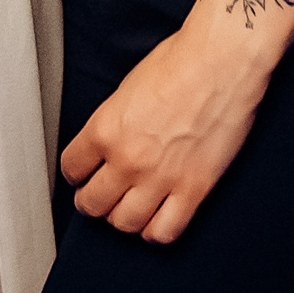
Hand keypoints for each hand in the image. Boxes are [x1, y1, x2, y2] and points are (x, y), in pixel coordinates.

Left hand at [60, 0, 277, 243]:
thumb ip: (112, 124)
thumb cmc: (180, 62)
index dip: (76, 173)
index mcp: (105, 129)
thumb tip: (108, 145)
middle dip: (93, 201)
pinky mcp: (194, 189)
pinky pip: (164, 232)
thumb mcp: (127, 88)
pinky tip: (156, 218)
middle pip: (92, 204)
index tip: (82, 173)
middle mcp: (127, 159)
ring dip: (122, 218)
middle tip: (101, 194)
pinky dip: (155, 231)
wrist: (222, 61)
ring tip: (128, 207)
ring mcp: (161, 178)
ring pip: (125, 224)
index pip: (71, 169)